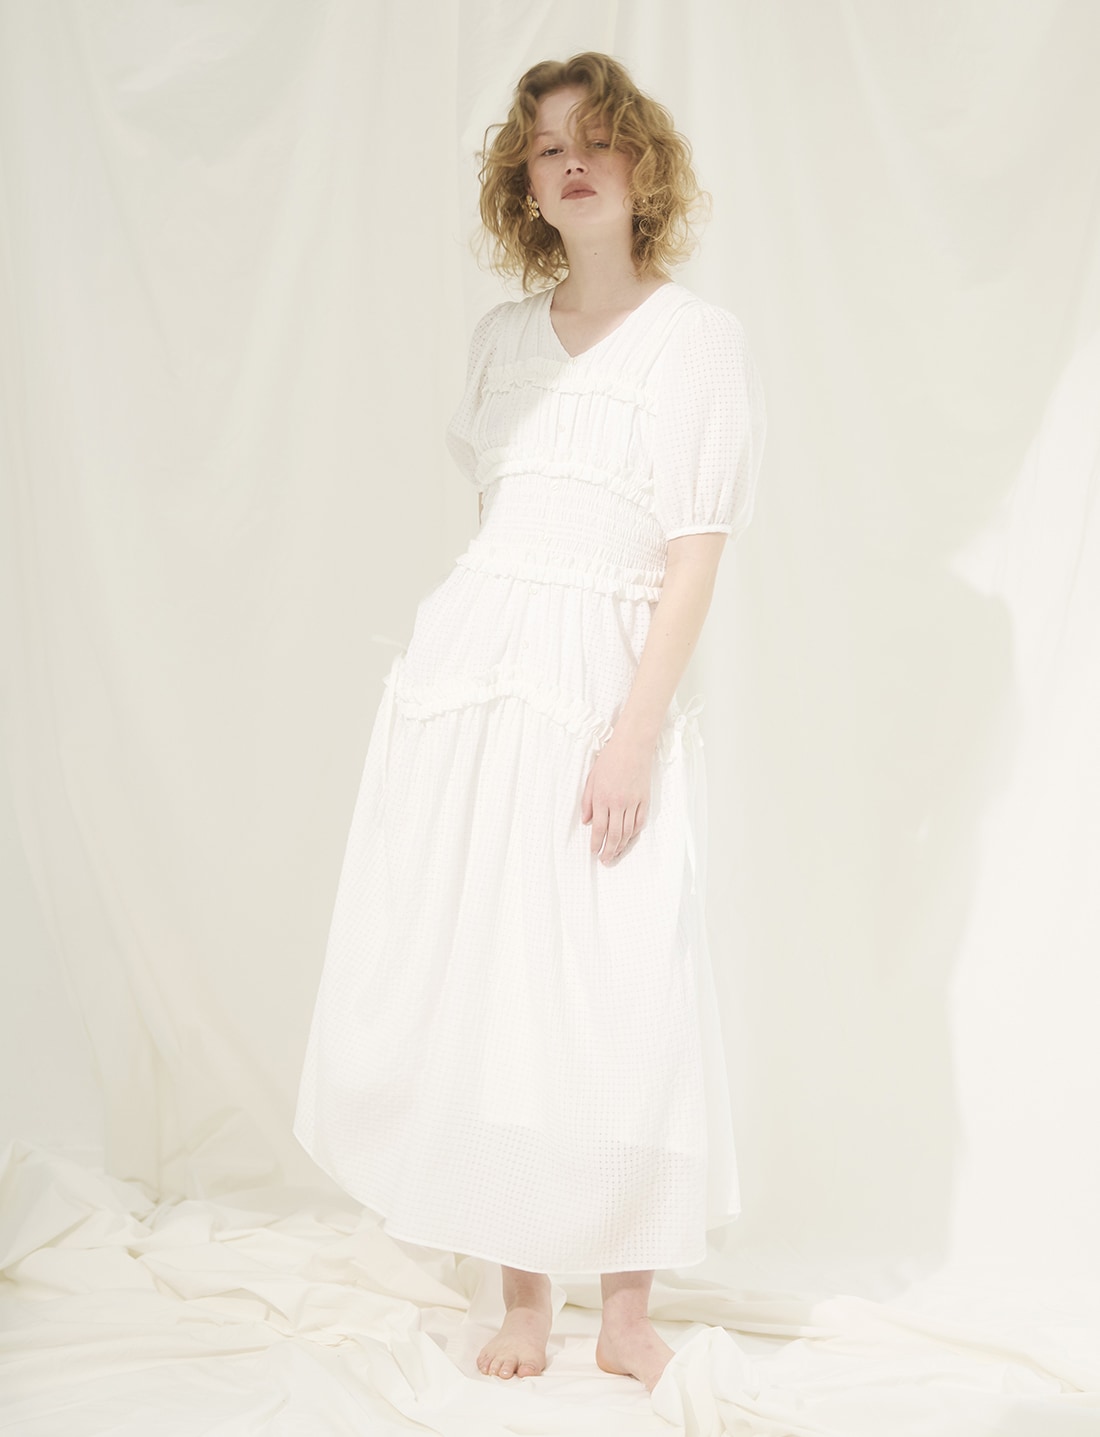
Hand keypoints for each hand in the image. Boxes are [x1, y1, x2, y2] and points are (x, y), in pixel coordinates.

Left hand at [581, 731, 654, 864]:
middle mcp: (618, 803)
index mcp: (602, 798)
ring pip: (628, 831)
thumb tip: (586, 821)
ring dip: (621, 846)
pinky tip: (629, 839)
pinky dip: (634, 833)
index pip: (599, 828)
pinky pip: (640, 822)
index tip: (594, 852)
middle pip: (614, 835)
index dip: (596, 844)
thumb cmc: (610, 759)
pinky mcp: (645, 800)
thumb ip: (587, 802)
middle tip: (604, 860)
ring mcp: (633, 802)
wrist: (632, 746)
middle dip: (608, 851)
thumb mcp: (591, 779)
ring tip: (615, 854)